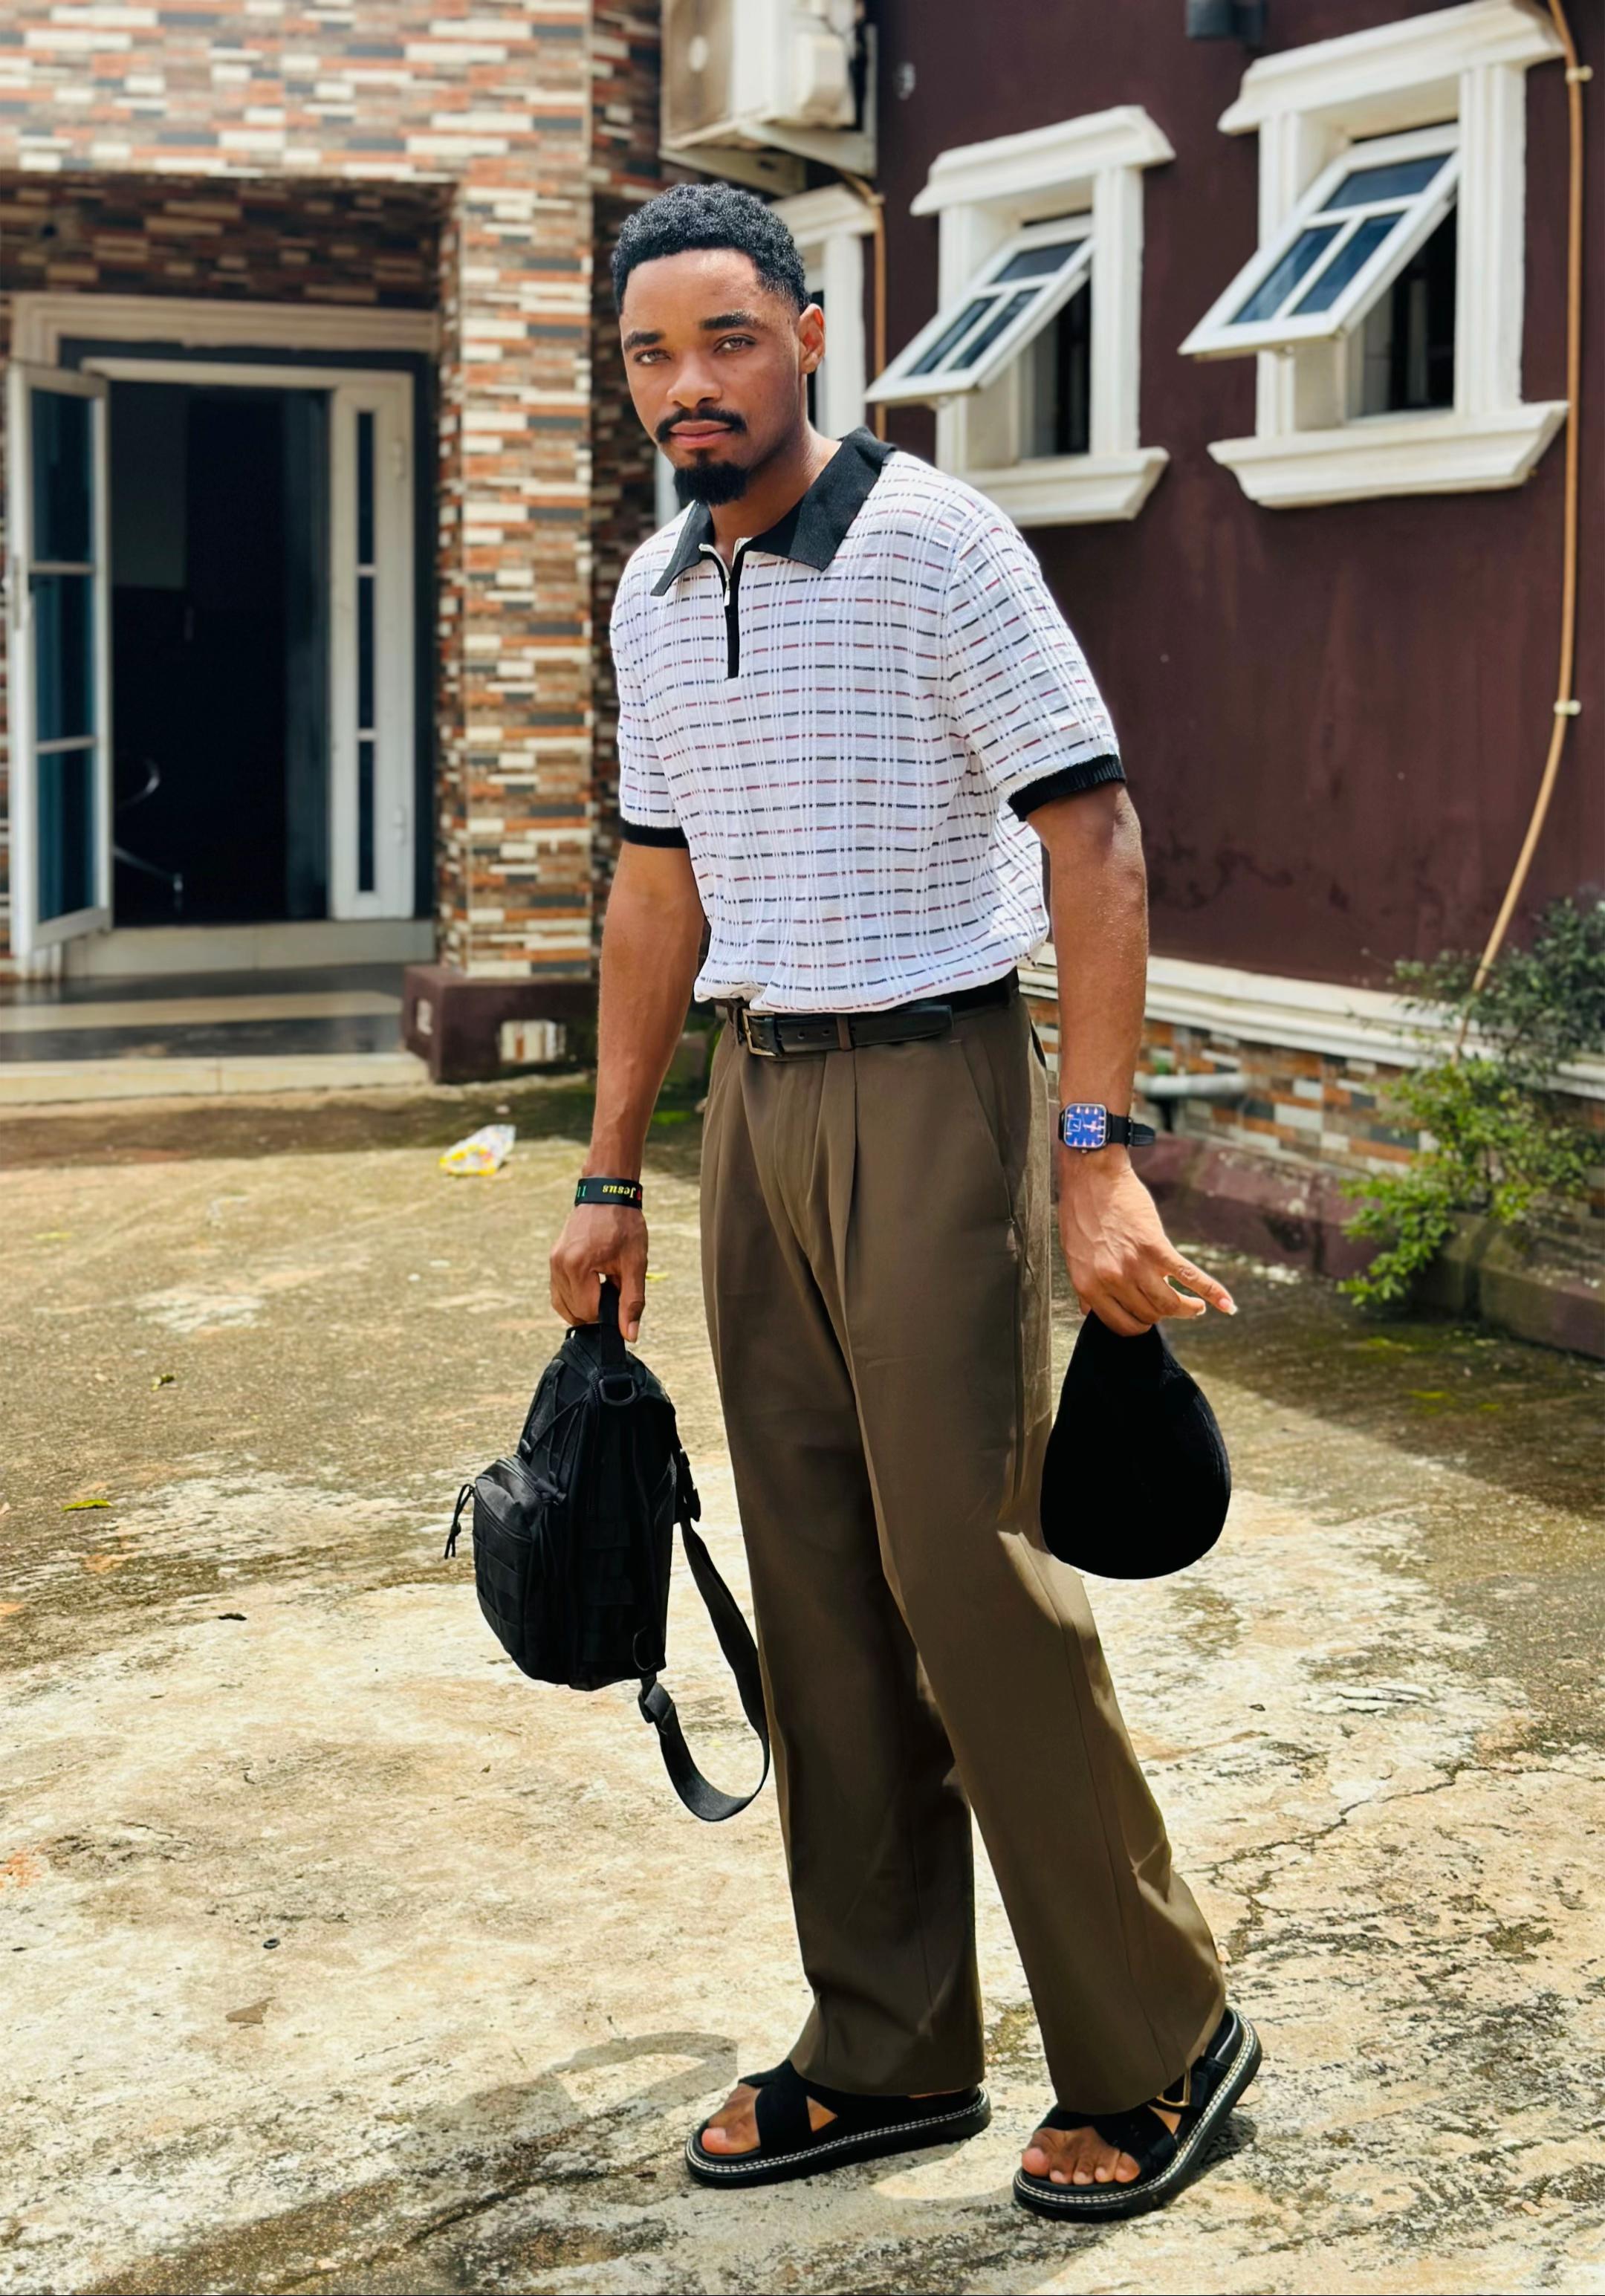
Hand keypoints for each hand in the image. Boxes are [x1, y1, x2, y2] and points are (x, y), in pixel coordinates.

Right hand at [549, 1205, 647, 1339]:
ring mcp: (553, 1262)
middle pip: (573, 1312)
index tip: (620, 1299)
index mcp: (578, 1266)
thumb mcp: (635, 1264)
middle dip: (595, 1310)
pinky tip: (591, 1284)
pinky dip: (573, 1296)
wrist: (607, 1194)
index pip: (588, 1312)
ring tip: (603, 1285)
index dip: (607, 1314)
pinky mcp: (552, 1259)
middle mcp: (559, 1265)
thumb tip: (630, 1335)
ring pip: (562, 1305)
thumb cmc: (624, 1225)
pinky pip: (558, 1291)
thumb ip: (632, 1302)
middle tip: (613, 1288)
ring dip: (583, 1304)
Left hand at [1058, 1156, 1235, 1336]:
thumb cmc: (1081, 1214)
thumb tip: (1089, 1311)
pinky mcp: (1156, 1247)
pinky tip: (1226, 1305)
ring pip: (1169, 1304)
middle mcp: (1112, 1280)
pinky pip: (1189, 1276)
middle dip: (1162, 1315)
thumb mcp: (1074, 1257)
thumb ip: (1086, 1288)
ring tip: (1196, 1307)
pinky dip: (1212, 1292)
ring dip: (1188, 1310)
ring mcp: (1134, 1265)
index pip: (1122, 1324)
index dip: (1139, 1324)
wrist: (1092, 1176)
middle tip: (1174, 1308)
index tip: (1148, 1318)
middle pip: (1149, 1316)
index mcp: (1089, 1286)